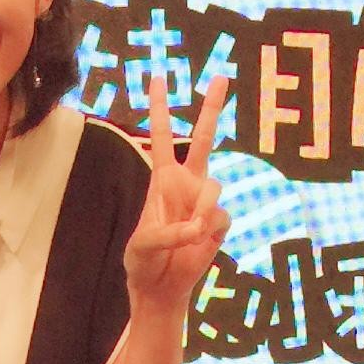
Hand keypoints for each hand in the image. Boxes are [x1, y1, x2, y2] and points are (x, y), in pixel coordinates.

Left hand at [124, 72, 230, 315]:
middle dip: (212, 108)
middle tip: (221, 76)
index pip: (160, 137)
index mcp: (162, 180)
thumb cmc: (144, 261)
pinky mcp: (219, 223)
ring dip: (201, 209)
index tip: (158, 78)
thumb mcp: (142, 246)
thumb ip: (166, 233)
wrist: (161, 287)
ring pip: (214, 187)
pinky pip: (221, 216)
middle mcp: (186, 184)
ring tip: (188, 232)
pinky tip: (198, 242)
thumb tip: (197, 227)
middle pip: (204, 139)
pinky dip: (208, 229)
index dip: (159, 108)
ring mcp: (205, 202)